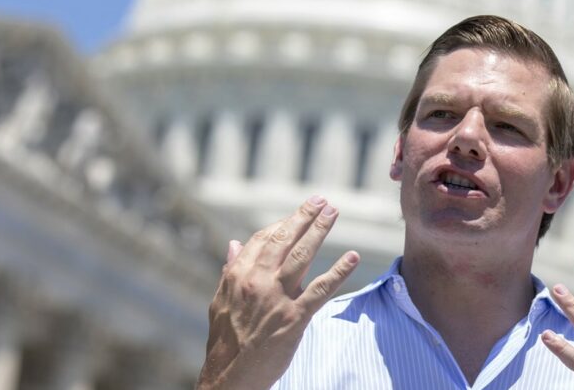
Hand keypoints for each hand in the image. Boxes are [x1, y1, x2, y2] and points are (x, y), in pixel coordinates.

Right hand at [196, 196, 359, 389]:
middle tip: (322, 201)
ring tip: (333, 213)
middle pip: (285, 240)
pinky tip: (352, 256)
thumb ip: (230, 271)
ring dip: (320, 231)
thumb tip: (234, 244)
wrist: (231, 375)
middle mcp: (257, 281)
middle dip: (305, 217)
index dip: (284, 222)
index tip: (299, 212)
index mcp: (238, 275)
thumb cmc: (226, 339)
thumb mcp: (221, 301)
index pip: (264, 239)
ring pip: (302, 256)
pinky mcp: (295, 317)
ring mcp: (277, 298)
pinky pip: (321, 289)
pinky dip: (339, 271)